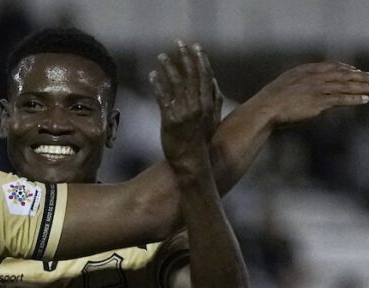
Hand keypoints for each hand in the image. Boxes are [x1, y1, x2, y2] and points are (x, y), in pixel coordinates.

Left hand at [150, 40, 216, 169]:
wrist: (191, 162)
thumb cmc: (202, 142)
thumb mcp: (213, 120)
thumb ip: (215, 100)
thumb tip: (214, 82)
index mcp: (208, 104)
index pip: (205, 76)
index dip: (200, 60)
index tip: (195, 46)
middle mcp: (198, 106)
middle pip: (191, 76)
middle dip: (185, 58)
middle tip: (178, 43)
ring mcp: (184, 113)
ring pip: (176, 84)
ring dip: (169, 68)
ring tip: (161, 56)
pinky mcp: (170, 120)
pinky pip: (163, 98)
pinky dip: (158, 85)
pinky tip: (153, 75)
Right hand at [250, 62, 368, 126]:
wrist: (266, 109)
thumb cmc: (270, 102)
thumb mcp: (284, 86)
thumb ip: (298, 85)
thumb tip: (304, 91)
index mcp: (305, 70)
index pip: (331, 66)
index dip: (346, 68)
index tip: (356, 71)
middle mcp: (314, 77)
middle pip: (343, 74)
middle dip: (360, 76)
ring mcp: (317, 88)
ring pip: (345, 85)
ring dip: (362, 86)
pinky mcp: (320, 101)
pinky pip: (342, 99)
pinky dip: (355, 98)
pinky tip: (365, 99)